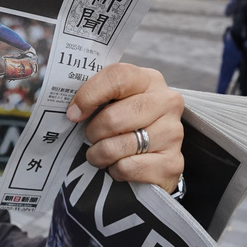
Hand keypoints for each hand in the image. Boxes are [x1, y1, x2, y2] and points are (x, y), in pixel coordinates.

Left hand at [66, 63, 183, 192]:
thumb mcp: (114, 101)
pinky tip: (120, 165)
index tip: (73, 113)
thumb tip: (73, 110)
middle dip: (93, 132)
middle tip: (91, 137)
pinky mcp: (172, 163)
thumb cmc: (127, 122)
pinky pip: (128, 168)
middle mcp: (167, 102)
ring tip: (102, 153)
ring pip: (119, 146)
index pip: (117, 77)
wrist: (156, 154)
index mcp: (149, 80)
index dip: (89, 95)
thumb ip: (96, 95)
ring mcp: (174, 133)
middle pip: (114, 118)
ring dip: (101, 154)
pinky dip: (116, 170)